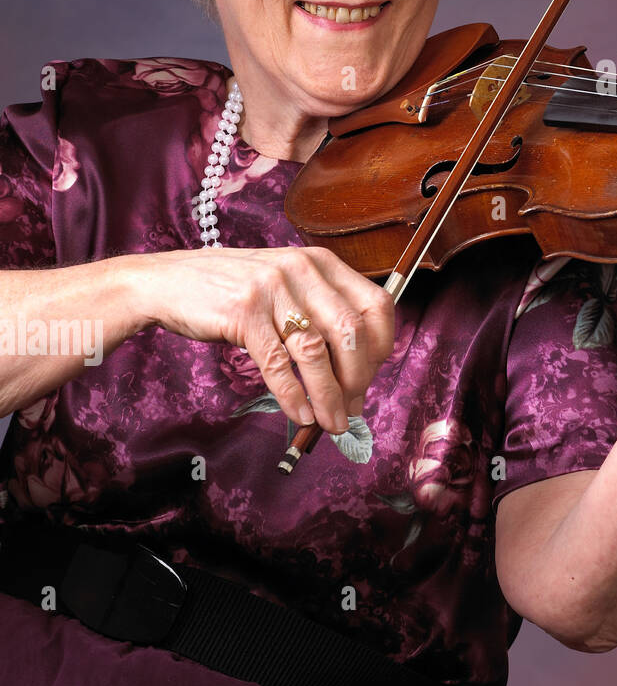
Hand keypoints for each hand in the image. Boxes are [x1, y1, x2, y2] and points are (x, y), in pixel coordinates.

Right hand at [129, 246, 394, 433]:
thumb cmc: (233, 290)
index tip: (372, 376)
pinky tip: (301, 414)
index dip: (381, 346)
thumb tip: (355, 376)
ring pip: (315, 351)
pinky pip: (277, 363)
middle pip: (351, 331)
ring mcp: (273, 289)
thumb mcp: (287, 286)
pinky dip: (293, 395)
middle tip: (352, 408)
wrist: (167, 281)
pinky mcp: (244, 313)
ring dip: (329, 395)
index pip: (375, 305)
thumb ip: (321, 317)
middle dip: (358, 378)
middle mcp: (302, 269)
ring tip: (332, 423)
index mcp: (321, 262)